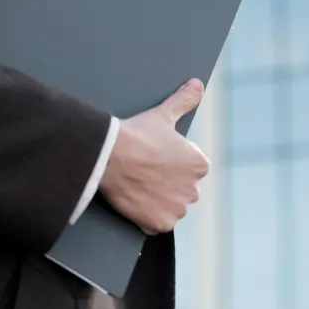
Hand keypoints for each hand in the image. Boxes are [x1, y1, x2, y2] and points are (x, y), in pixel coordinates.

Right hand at [97, 79, 210, 234]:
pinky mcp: (159, 225)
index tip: (155, 157)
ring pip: (170, 207)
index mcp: (200, 165)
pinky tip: (136, 201)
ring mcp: (176, 209)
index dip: (171, 162)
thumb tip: (196, 84)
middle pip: (181, 189)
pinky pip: (156, 224)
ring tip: (139, 185)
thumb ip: (183, 101)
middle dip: (167, 183)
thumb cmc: (137, 134)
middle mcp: (193, 190)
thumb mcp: (162, 115)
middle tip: (145, 171)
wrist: (109, 156)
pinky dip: (147, 217)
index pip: (191, 168)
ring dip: (159, 201)